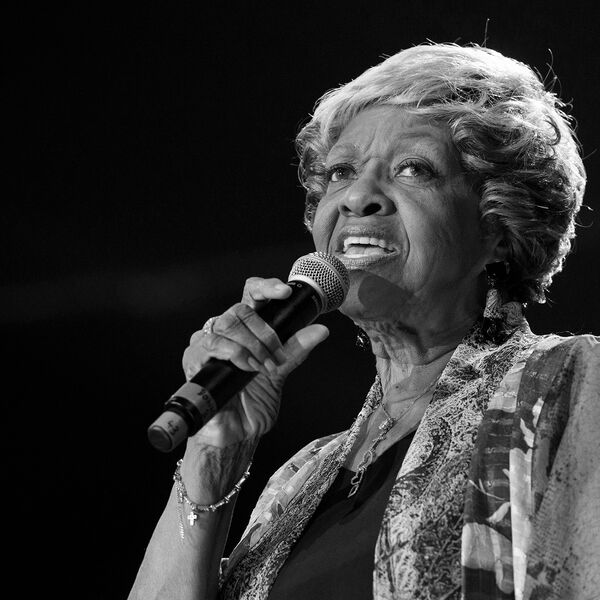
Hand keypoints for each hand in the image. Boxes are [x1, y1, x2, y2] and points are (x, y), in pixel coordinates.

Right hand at [181, 277, 329, 449]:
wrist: (236, 433)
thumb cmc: (253, 403)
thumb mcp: (280, 372)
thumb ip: (296, 349)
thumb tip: (320, 330)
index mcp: (245, 329)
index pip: (251, 295)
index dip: (266, 287)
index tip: (284, 293)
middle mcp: (225, 332)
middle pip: (239, 309)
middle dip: (264, 331)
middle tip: (275, 355)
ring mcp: (207, 343)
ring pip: (226, 324)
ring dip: (250, 345)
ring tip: (261, 367)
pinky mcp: (194, 358)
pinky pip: (211, 343)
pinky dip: (234, 353)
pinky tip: (244, 367)